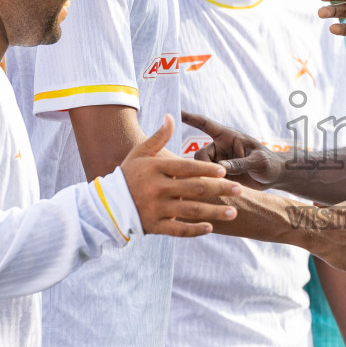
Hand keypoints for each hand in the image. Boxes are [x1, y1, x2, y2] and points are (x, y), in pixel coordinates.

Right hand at [121, 115, 243, 236]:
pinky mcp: (155, 226)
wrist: (106, 204)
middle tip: (239, 189)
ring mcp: (156, 209)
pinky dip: (195, 230)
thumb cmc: (128, 175)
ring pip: (191, 210)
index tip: (224, 171)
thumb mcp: (140, 153)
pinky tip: (211, 227)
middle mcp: (157, 189)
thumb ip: (159, 137)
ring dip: (214, 211)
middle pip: (194, 189)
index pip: (186, 168)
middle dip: (220, 189)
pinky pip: (178, 229)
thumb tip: (171, 116)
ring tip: (233, 211)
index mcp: (155, 169)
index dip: (206, 169)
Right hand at [179, 111, 283, 188]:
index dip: (189, 118)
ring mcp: (217, 162)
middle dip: (203, 167)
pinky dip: (208, 186)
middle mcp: (219, 148)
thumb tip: (221, 168)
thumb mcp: (258, 161)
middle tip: (218, 178)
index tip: (174, 112)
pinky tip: (214, 193)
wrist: (274, 177)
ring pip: (199, 169)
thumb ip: (241, 163)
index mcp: (228, 137)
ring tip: (222, 187)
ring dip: (206, 178)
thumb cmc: (269, 164)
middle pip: (198, 155)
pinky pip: (205, 179)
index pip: (205, 124)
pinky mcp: (218, 175)